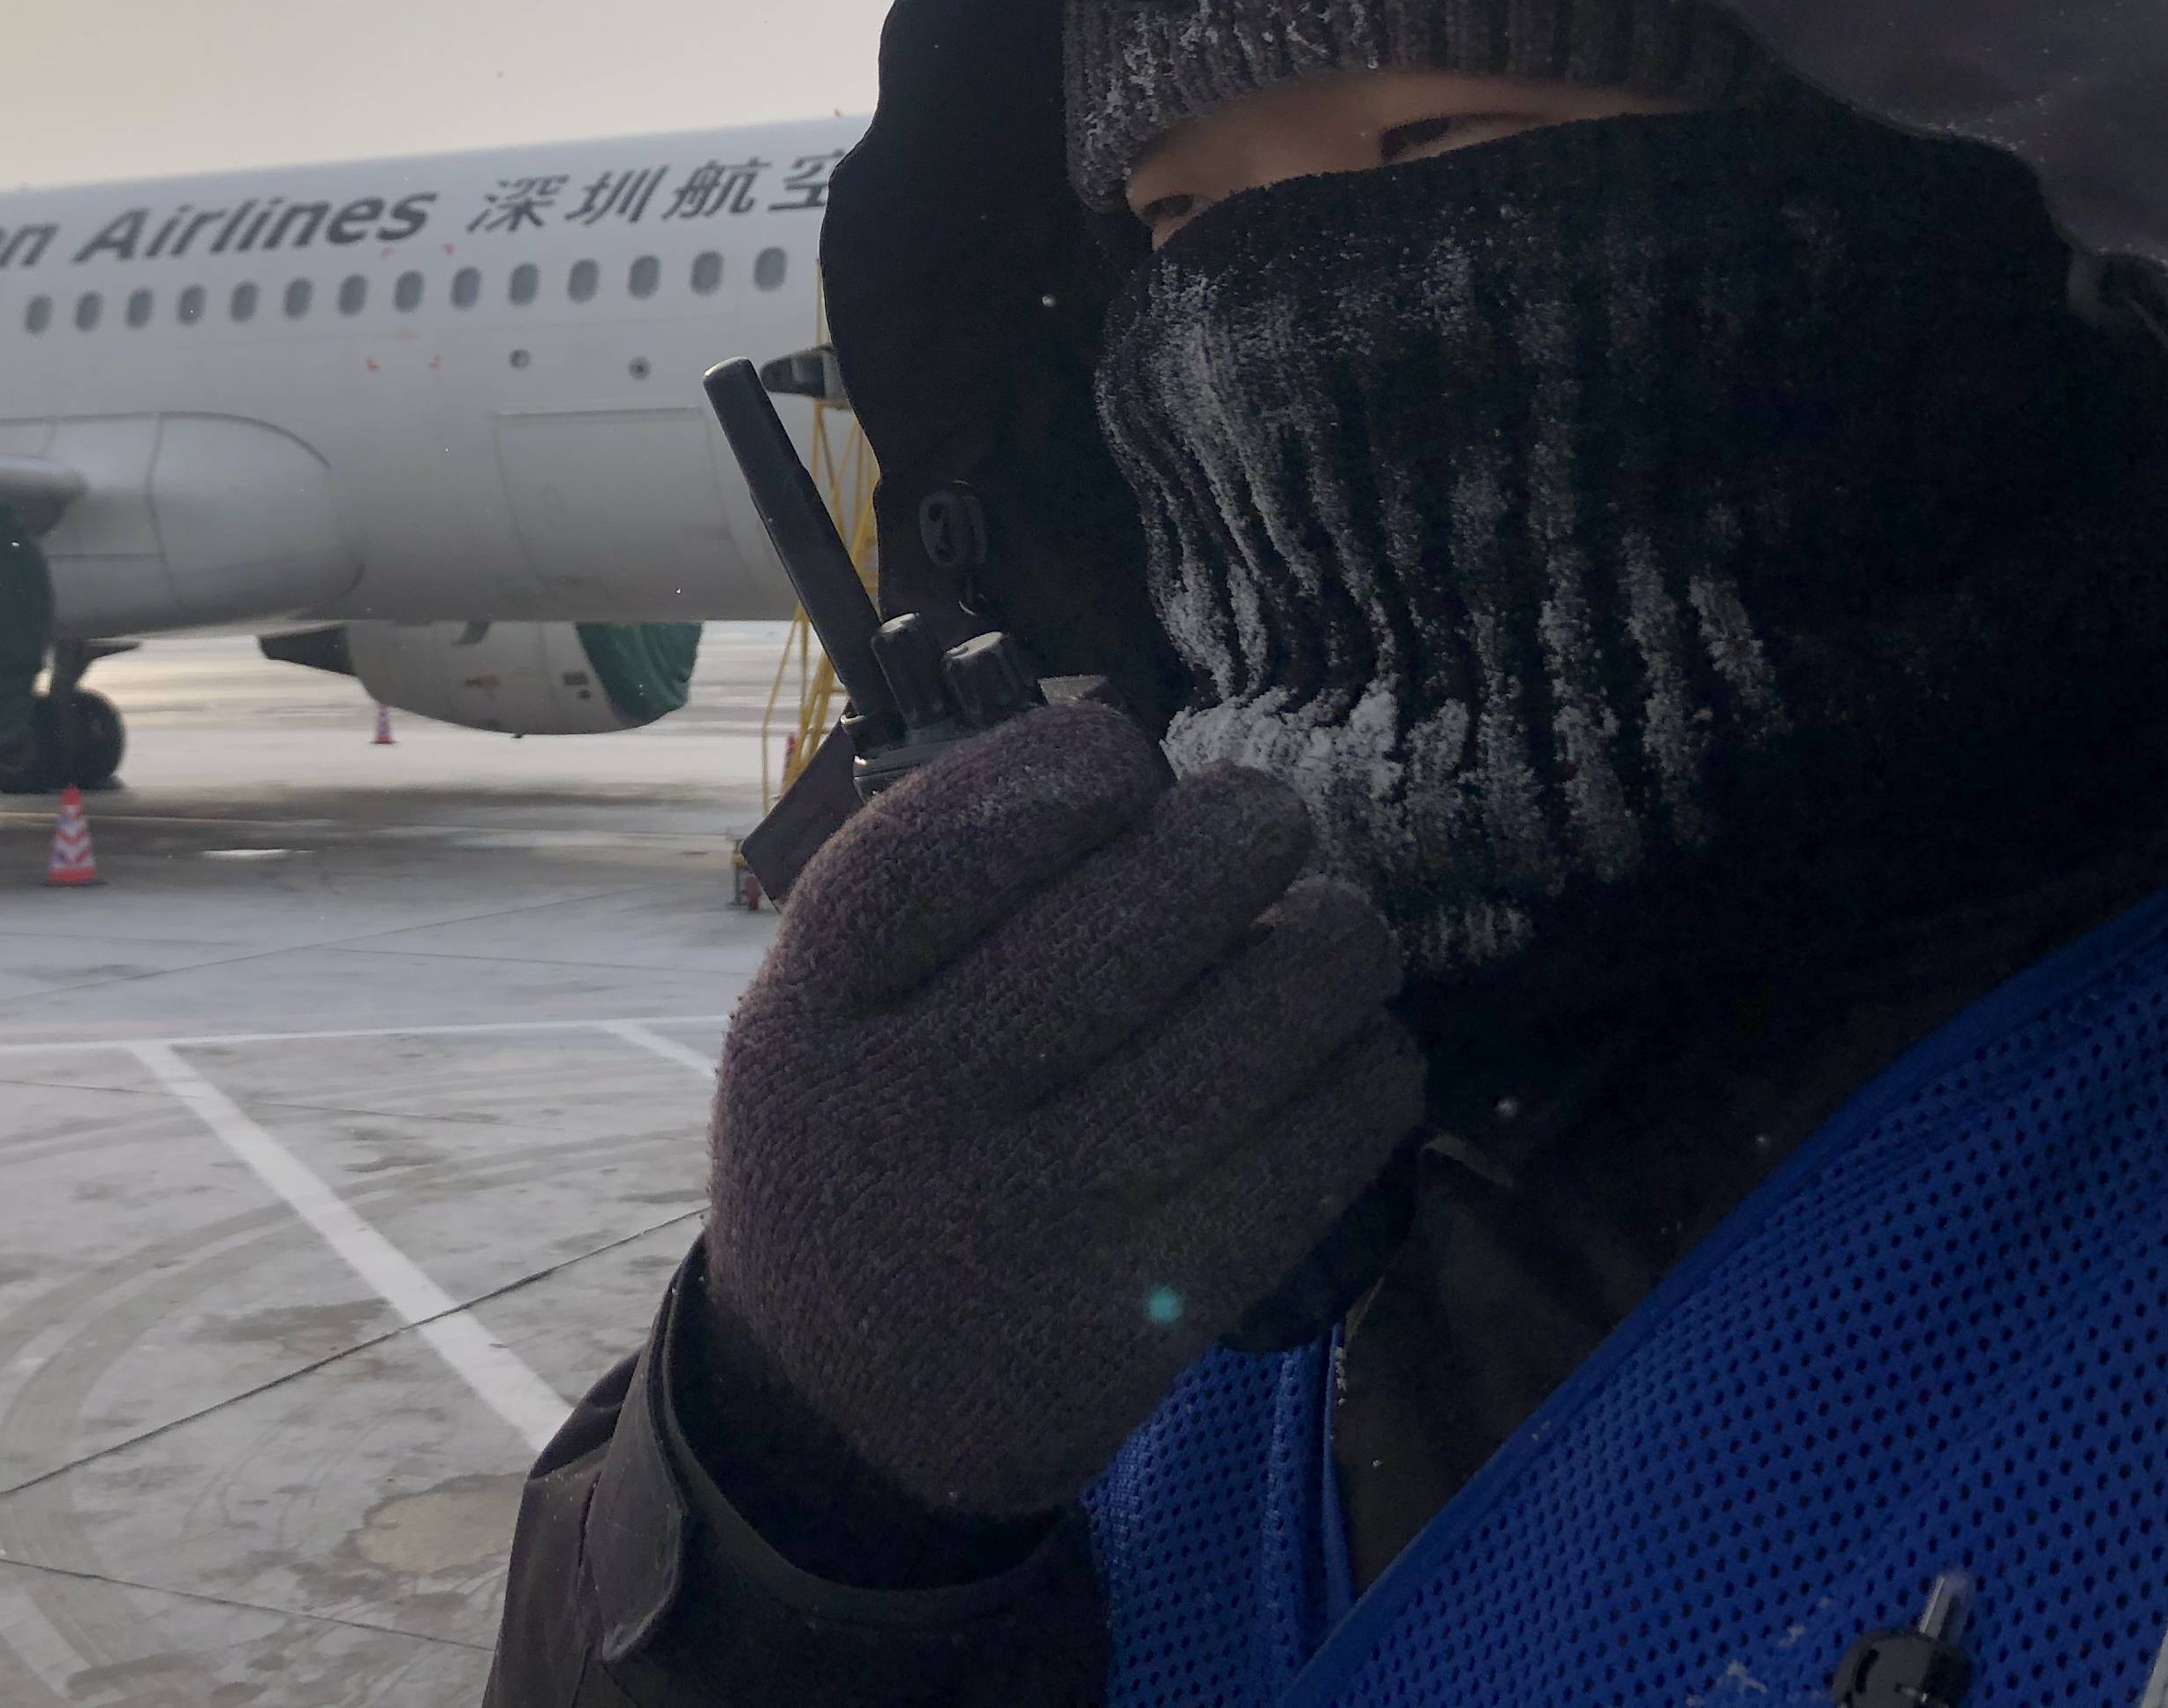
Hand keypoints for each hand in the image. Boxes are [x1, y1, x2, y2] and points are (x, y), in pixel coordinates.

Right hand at [703, 705, 1423, 1515]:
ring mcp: (1023, 1226)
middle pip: (1111, 934)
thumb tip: (1130, 765)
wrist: (835, 1415)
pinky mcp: (1134, 1321)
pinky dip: (1361, 1082)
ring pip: (1234, 1043)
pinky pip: (1297, 1165)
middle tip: (1267, 817)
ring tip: (1339, 930)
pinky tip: (1362, 1047)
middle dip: (1231, 836)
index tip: (1124, 752)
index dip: (1054, 772)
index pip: (932, 854)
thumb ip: (920, 904)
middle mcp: (903, 1118)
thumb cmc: (853, 1157)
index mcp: (805, 1022)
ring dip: (1329, 951)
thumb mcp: (808, 1023)